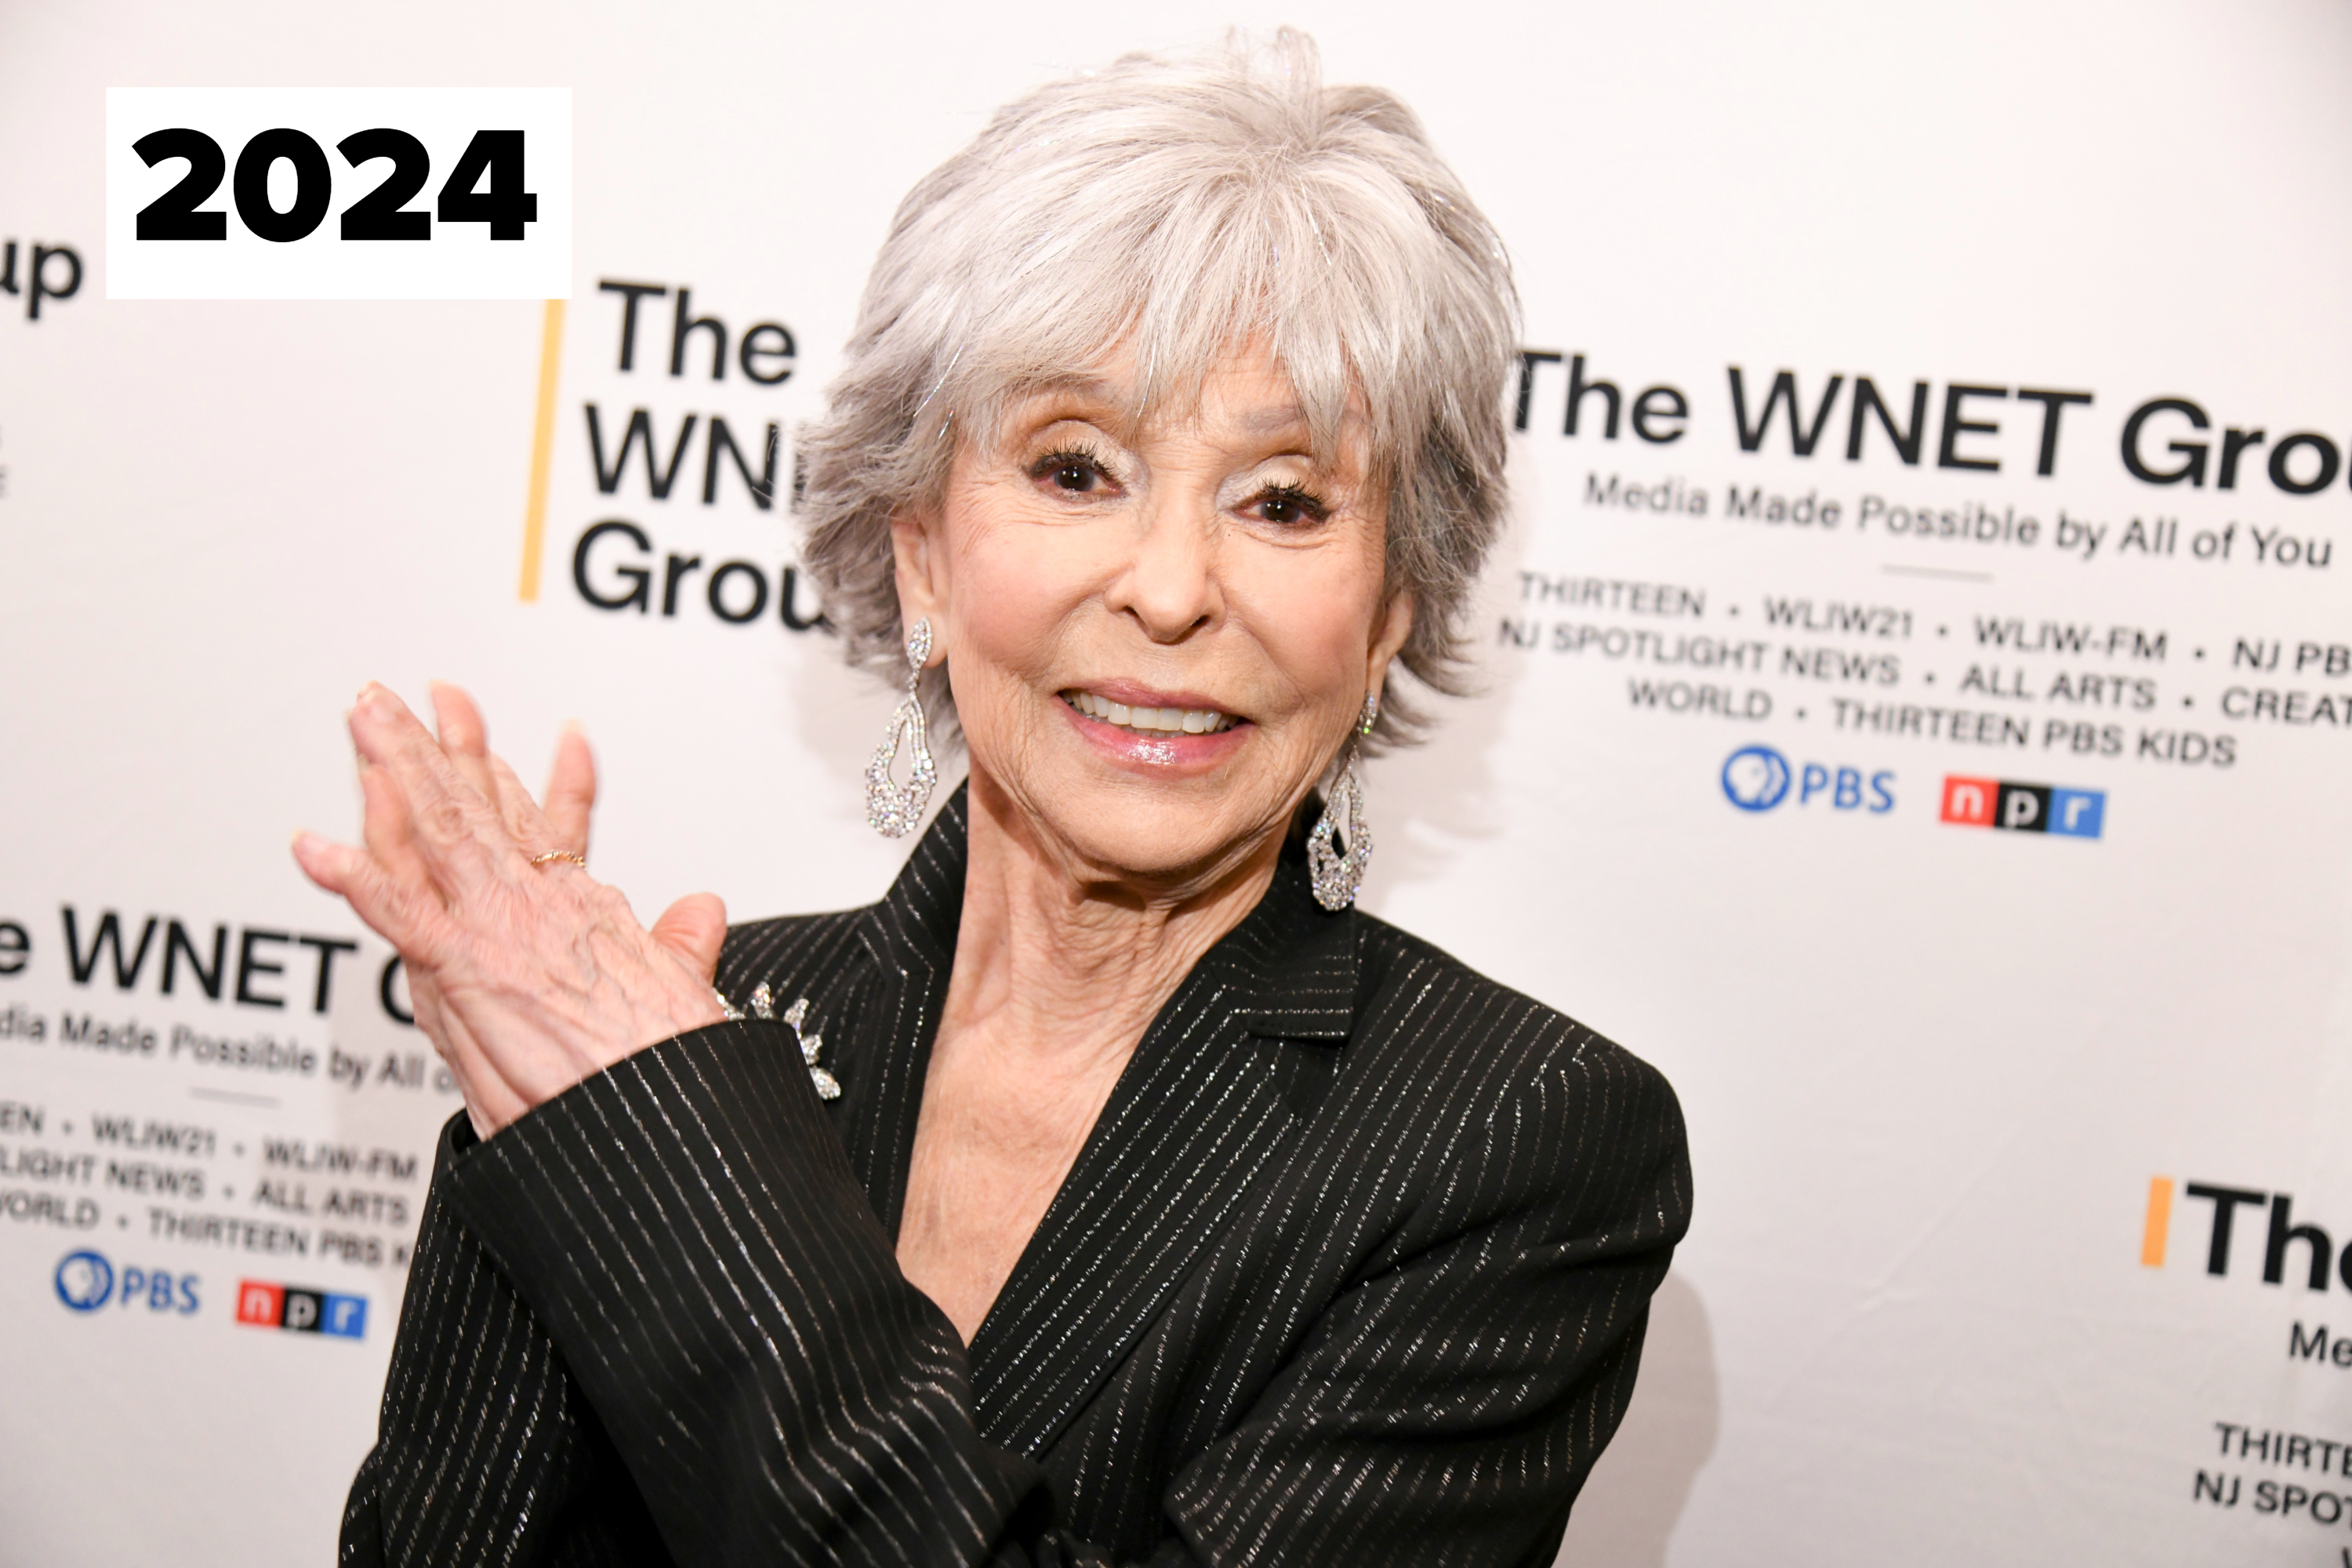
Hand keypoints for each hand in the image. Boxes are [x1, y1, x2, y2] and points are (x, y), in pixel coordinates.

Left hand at [293, 682, 727, 1138]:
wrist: (666, 1128)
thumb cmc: (672, 1078)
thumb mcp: (693, 998)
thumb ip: (683, 949)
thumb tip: (698, 913)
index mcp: (587, 917)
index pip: (546, 828)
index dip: (522, 775)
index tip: (497, 742)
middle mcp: (540, 913)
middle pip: (481, 810)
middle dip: (439, 745)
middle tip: (398, 698)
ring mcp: (501, 935)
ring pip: (439, 832)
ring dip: (395, 767)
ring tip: (362, 716)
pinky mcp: (471, 972)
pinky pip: (401, 912)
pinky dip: (354, 876)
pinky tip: (314, 848)